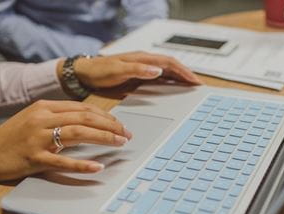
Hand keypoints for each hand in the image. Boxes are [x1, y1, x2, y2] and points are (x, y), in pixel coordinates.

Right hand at [0, 100, 131, 183]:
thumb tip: (88, 120)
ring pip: (78, 134)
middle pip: (85, 118)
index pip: (83, 108)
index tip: (120, 124)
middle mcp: (42, 119)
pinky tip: (98, 167)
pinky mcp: (34, 158)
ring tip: (120, 143)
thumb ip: (59, 117)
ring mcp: (38, 138)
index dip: (105, 116)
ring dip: (104, 138)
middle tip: (127, 134)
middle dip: (111, 126)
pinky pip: (63, 161)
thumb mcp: (35, 119)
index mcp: (44, 107)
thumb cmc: (13, 137)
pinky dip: (83, 164)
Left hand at [57, 51, 201, 95]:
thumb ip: (138, 70)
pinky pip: (159, 76)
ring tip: (189, 86)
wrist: (86, 73)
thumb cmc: (100, 71)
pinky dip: (169, 80)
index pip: (169, 62)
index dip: (183, 71)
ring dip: (179, 77)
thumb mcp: (118, 70)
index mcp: (142, 58)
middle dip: (185, 74)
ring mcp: (142, 67)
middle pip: (171, 66)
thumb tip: (158, 70)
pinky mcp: (139, 74)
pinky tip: (172, 86)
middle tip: (197, 85)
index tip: (194, 81)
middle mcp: (144, 61)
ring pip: (166, 70)